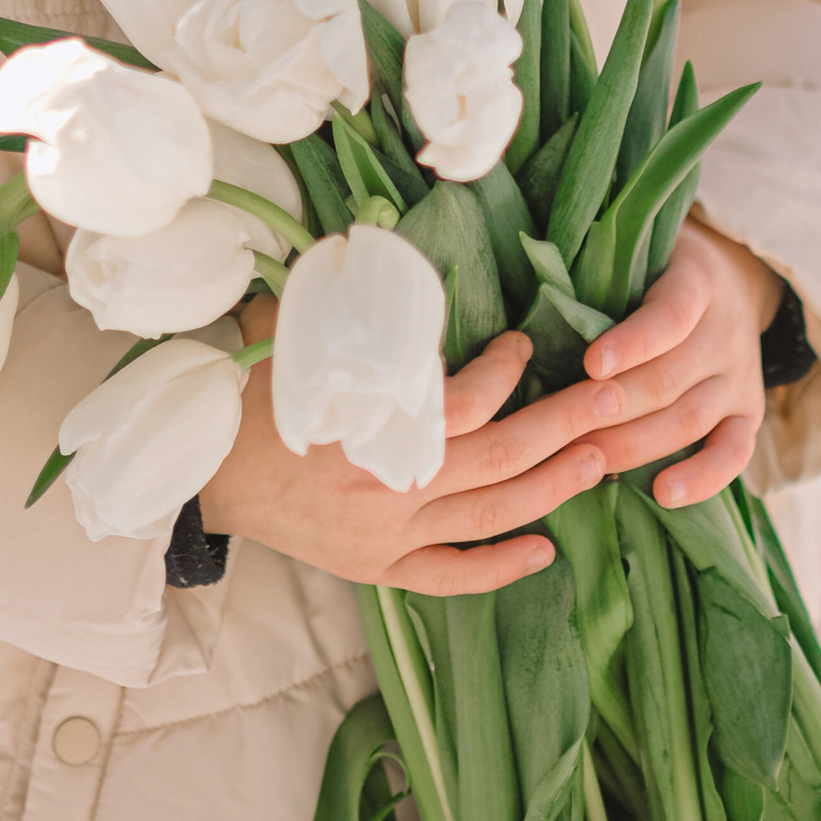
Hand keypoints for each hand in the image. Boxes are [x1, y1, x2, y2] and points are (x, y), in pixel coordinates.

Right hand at [200, 313, 611, 597]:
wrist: (205, 471)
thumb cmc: (254, 392)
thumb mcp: (298, 335)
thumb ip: (352, 303)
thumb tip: (386, 242)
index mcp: (374, 425)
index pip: (466, 401)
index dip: (506, 371)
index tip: (527, 344)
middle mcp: (392, 486)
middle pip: (501, 459)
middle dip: (564, 427)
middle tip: (615, 400)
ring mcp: (389, 536)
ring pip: (491, 517)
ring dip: (551, 488)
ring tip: (601, 460)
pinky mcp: (379, 570)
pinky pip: (453, 577)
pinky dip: (501, 567)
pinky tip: (545, 548)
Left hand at [578, 219, 780, 505]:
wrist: (732, 281)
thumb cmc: (658, 269)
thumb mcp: (639, 254)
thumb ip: (602, 275)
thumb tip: (534, 312)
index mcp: (697, 281)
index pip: (671, 314)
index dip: (633, 342)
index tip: (590, 363)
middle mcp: (726, 331)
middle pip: (669, 379)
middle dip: (612, 407)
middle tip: (561, 430)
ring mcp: (740, 376)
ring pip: (690, 419)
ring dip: (636, 444)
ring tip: (587, 460)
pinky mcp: (749, 415)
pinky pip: (734, 453)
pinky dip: (703, 478)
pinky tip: (664, 494)